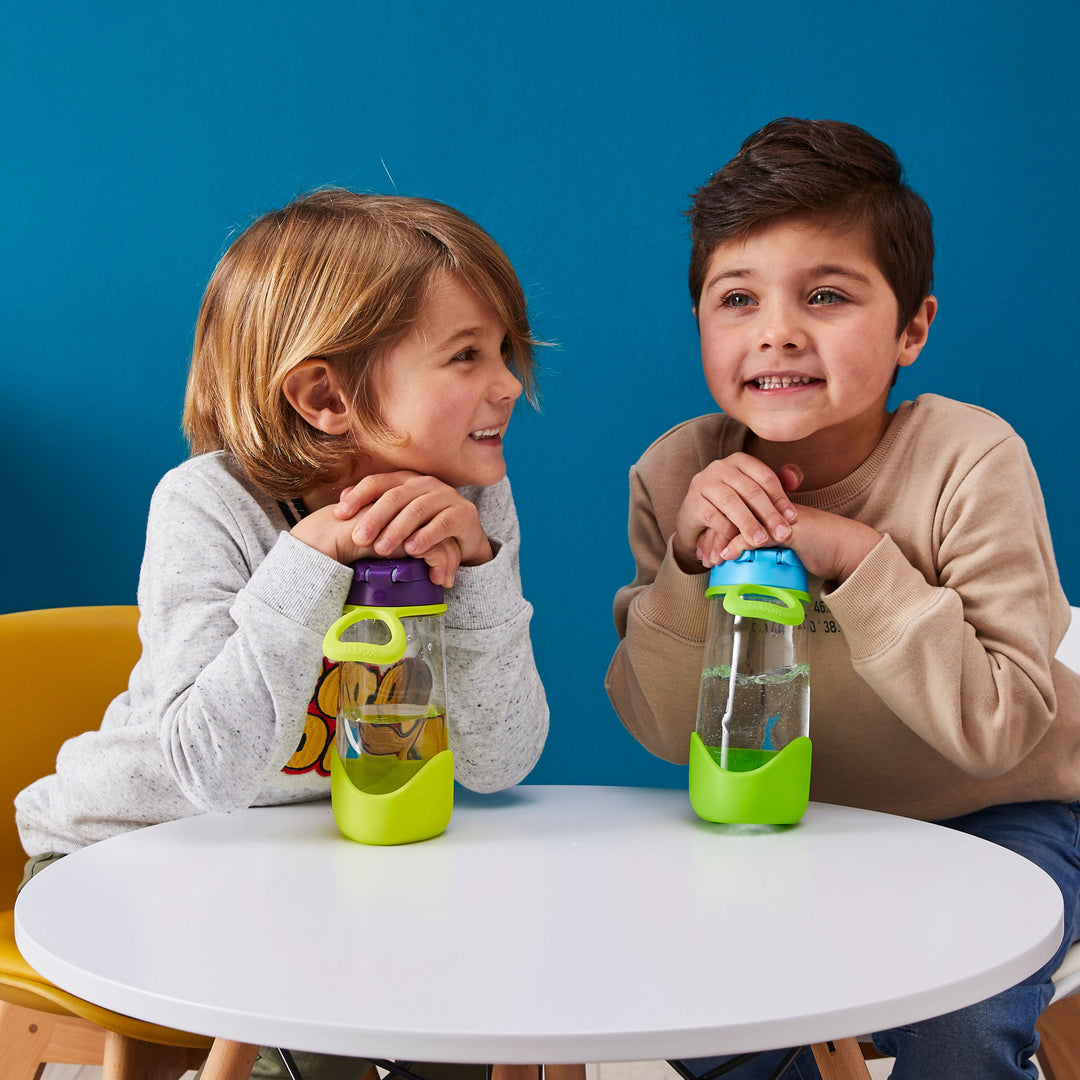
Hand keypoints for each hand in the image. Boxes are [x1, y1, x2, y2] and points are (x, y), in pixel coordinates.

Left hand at [333, 471, 492, 586]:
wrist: (465, 537)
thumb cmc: (425, 526)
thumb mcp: (399, 517)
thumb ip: (375, 509)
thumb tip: (340, 502)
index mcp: (406, 480)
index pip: (377, 483)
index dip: (357, 496)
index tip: (339, 515)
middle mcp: (426, 483)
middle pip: (395, 496)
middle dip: (374, 518)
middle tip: (358, 539)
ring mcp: (446, 496)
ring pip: (417, 510)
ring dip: (397, 530)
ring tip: (382, 549)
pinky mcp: (464, 513)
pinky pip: (442, 523)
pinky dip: (426, 537)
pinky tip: (412, 549)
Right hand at [674, 453, 801, 572]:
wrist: (696, 519)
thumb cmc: (731, 506)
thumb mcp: (753, 494)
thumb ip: (775, 485)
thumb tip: (796, 479)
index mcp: (739, 461)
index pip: (765, 477)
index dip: (781, 498)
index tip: (793, 518)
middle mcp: (719, 467)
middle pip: (749, 490)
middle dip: (769, 514)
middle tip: (783, 534)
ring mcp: (703, 483)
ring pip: (731, 503)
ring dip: (749, 524)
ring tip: (761, 541)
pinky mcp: (692, 502)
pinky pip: (713, 517)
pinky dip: (727, 531)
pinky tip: (737, 543)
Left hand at [718, 503, 882, 584]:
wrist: (847, 549)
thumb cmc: (818, 548)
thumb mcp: (786, 546)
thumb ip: (767, 545)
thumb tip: (744, 557)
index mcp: (769, 509)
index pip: (734, 512)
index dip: (716, 529)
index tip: (704, 549)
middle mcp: (771, 508)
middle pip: (732, 516)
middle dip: (713, 537)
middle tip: (702, 557)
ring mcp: (778, 516)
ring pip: (739, 524)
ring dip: (721, 543)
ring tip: (710, 560)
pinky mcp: (786, 529)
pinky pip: (755, 536)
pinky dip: (737, 546)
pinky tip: (726, 556)